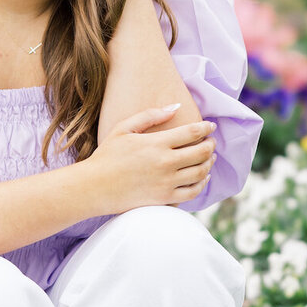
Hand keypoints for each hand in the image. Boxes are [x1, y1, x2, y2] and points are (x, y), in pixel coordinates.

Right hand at [81, 105, 216, 216]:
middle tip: (211, 141)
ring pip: (200, 172)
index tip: (211, 126)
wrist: (94, 187)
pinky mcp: (165, 199)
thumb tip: (176, 106)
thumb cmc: (107, 155)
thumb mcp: (124, 128)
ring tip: (209, 157)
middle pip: (201, 152)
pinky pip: (193, 192)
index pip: (192, 133)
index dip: (205, 128)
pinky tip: (203, 177)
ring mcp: (167, 182)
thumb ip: (150, 116)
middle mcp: (165, 163)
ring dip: (209, 163)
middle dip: (210, 145)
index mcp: (156, 143)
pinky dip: (202, 184)